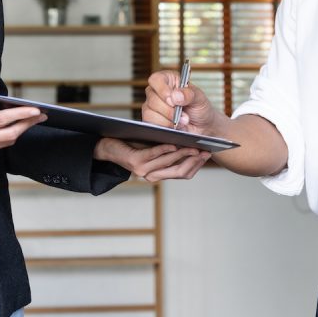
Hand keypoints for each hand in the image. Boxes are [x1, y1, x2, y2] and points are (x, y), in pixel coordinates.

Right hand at [0, 81, 45, 157]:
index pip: (2, 120)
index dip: (21, 114)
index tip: (35, 109)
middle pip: (9, 135)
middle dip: (27, 124)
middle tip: (41, 115)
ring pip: (5, 142)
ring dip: (20, 131)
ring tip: (32, 119)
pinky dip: (8, 135)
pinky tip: (15, 126)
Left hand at [94, 138, 210, 181]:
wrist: (110, 144)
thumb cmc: (135, 143)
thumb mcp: (158, 146)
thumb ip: (173, 149)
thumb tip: (195, 146)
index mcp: (160, 173)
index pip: (185, 173)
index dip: (197, 165)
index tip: (207, 154)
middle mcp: (153, 174)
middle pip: (180, 171)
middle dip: (194, 160)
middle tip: (203, 151)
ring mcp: (144, 170)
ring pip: (169, 162)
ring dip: (183, 153)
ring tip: (192, 145)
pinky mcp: (135, 161)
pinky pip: (154, 154)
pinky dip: (164, 149)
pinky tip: (173, 142)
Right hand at [142, 71, 224, 136]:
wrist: (202, 128)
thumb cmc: (200, 109)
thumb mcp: (200, 99)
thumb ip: (189, 94)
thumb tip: (175, 95)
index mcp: (169, 80)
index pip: (156, 79)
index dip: (162, 89)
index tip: (172, 100)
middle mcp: (158, 92)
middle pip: (152, 98)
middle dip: (169, 110)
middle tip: (182, 114)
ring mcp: (153, 107)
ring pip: (149, 112)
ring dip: (167, 120)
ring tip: (181, 121)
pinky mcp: (152, 120)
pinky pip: (150, 123)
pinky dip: (164, 126)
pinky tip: (174, 126)